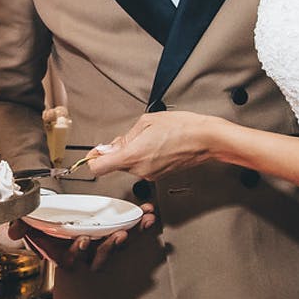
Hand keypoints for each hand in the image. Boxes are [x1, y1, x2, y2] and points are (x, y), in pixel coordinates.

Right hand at [7, 205, 156, 272]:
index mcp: (66, 254)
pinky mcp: (116, 234)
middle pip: (100, 257)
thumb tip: (11, 230)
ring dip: (133, 235)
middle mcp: (86, 254)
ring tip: (142, 223)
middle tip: (120, 235)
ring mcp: (102, 245)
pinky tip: (147, 215)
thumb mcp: (30, 224)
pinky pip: (130, 232)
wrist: (58, 215)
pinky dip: (140, 225)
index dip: (78, 252)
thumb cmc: (46, 224)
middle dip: (111, 247)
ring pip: (118, 246)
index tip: (82, 239)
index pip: (72, 259)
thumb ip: (21, 225)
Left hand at [87, 111, 219, 179]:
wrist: (206, 139)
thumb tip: (108, 147)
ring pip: (129, 166)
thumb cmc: (182, 127)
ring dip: (132, 153)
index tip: (93, 153)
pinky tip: (156, 145)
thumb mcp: (146, 122)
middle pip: (114, 165)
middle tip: (129, 137)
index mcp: (132, 156)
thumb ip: (123, 138)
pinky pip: (142, 167)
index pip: (98, 167)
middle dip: (116, 151)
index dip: (92, 159)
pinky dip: (144, 157)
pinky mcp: (159, 175)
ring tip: (149, 138)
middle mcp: (139, 170)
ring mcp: (150, 175)